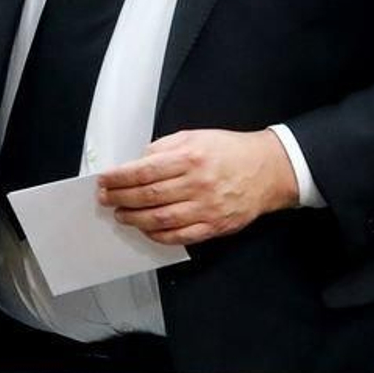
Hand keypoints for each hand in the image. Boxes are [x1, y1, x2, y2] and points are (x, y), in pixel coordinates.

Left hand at [97, 129, 298, 244]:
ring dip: (134, 219)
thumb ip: (164, 147)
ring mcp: (207, 208)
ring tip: (120, 214)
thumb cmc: (230, 151)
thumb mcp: (195, 136)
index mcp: (190, 157)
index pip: (144, 170)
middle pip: (148, 196)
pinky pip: (180, 236)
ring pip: (160, 219)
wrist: (269, 170)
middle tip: (105, 199)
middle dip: (120, 198)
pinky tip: (146, 229)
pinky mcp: (215, 226)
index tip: (104, 180)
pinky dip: (158, 235)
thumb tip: (138, 161)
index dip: (119, 178)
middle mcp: (198, 183)